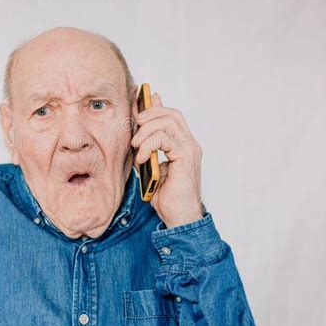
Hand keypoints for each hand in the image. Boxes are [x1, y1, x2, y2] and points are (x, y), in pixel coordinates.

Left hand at [131, 92, 203, 227]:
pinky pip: (164, 139)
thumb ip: (148, 146)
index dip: (154, 108)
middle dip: (149, 115)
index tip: (136, 109)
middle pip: (171, 113)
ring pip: (168, 122)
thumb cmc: (166, 195)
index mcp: (183, 144)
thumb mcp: (151, 165)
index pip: (171, 115)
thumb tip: (140, 130)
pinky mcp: (186, 157)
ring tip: (136, 147)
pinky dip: (148, 145)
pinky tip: (141, 158)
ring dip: (146, 132)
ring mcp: (190, 149)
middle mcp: (190, 144)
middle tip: (135, 128)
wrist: (179, 217)